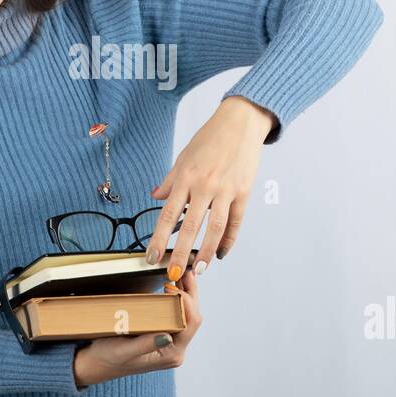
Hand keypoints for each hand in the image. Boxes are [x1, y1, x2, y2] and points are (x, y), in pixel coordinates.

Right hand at [73, 267, 201, 387]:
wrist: (97, 363)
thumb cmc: (108, 358)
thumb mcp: (124, 351)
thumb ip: (146, 345)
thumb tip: (167, 336)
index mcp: (170, 354)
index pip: (189, 324)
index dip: (186, 302)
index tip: (172, 285)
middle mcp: (175, 350)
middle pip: (192, 317)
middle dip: (190, 293)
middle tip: (182, 272)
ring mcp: (171, 343)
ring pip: (187, 314)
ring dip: (185, 294)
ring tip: (180, 275)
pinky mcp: (165, 335)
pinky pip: (177, 314)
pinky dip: (177, 299)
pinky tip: (173, 285)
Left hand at [145, 95, 274, 275]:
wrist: (240, 122)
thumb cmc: (210, 138)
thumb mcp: (183, 157)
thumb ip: (170, 180)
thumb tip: (155, 196)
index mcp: (185, 177)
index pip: (167, 214)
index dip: (158, 238)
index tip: (151, 257)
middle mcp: (204, 185)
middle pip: (190, 227)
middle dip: (180, 254)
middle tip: (173, 274)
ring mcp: (226, 190)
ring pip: (215, 228)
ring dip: (206, 252)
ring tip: (199, 269)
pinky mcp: (244, 192)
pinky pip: (236, 222)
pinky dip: (228, 240)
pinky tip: (220, 252)